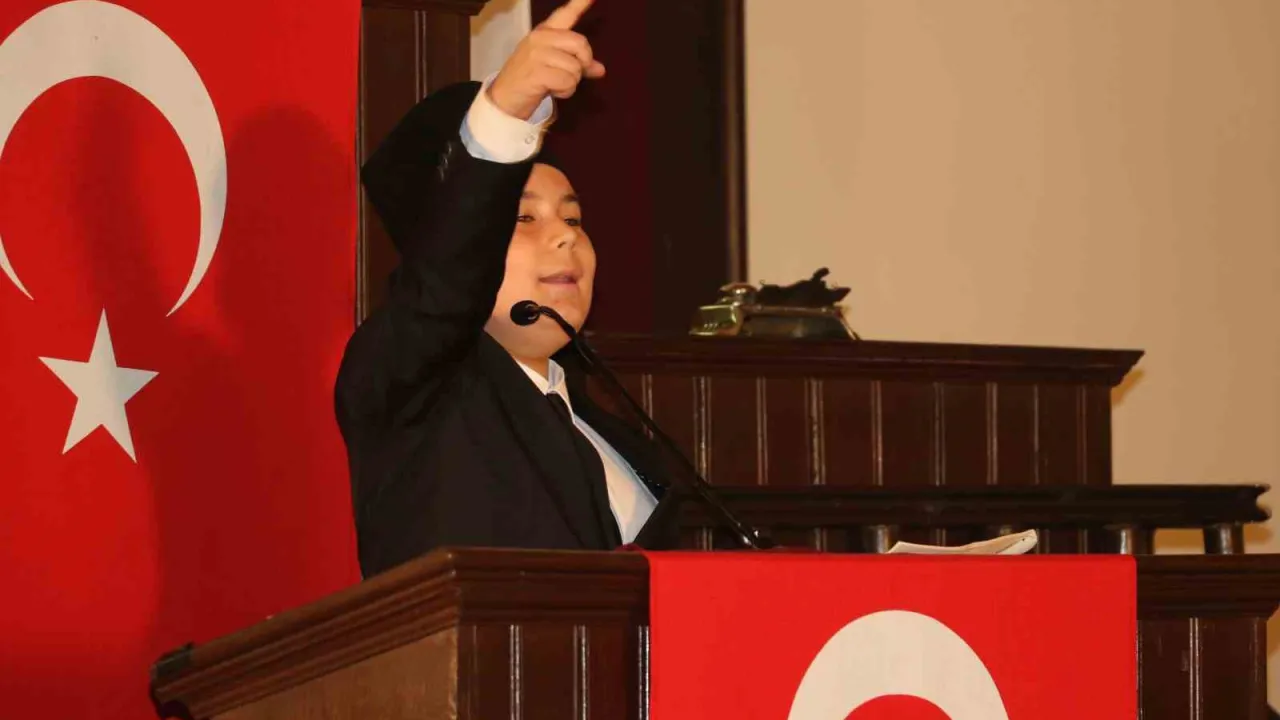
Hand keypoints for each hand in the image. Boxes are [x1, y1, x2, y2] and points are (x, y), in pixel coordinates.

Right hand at [487, 0, 604, 119]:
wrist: (504, 98)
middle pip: (580, 43)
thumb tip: (600, 69)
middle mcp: (540, 37)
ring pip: (575, 67)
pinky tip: (550, 90)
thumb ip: (577, 63)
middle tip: (570, 74)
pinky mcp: (537, 72)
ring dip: (571, 82)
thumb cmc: (530, 79)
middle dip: (583, 62)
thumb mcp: (554, 66)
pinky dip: (565, 91)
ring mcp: (537, 53)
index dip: (580, 2)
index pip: (566, 13)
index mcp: (545, 32)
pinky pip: (568, 82)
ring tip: (553, 84)